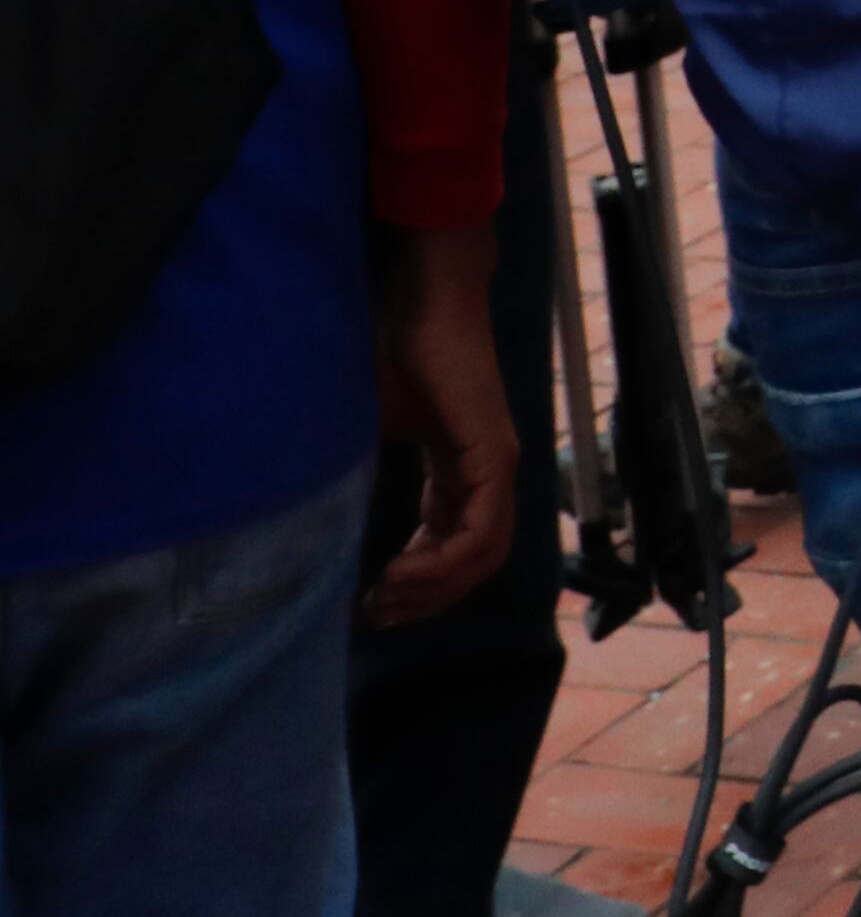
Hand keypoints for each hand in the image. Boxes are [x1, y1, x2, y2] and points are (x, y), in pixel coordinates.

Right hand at [362, 218, 512, 628]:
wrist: (422, 301)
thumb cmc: (392, 352)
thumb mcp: (365, 430)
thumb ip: (355, 474)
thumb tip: (309, 524)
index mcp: (459, 469)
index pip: (453, 544)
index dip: (418, 581)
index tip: (372, 599)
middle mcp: (486, 472)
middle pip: (473, 562)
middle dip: (425, 598)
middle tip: (377, 614)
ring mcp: (496, 465)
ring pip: (482, 555)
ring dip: (434, 589)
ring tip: (385, 598)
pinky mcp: (494, 456)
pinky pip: (482, 531)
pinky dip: (446, 563)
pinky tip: (403, 571)